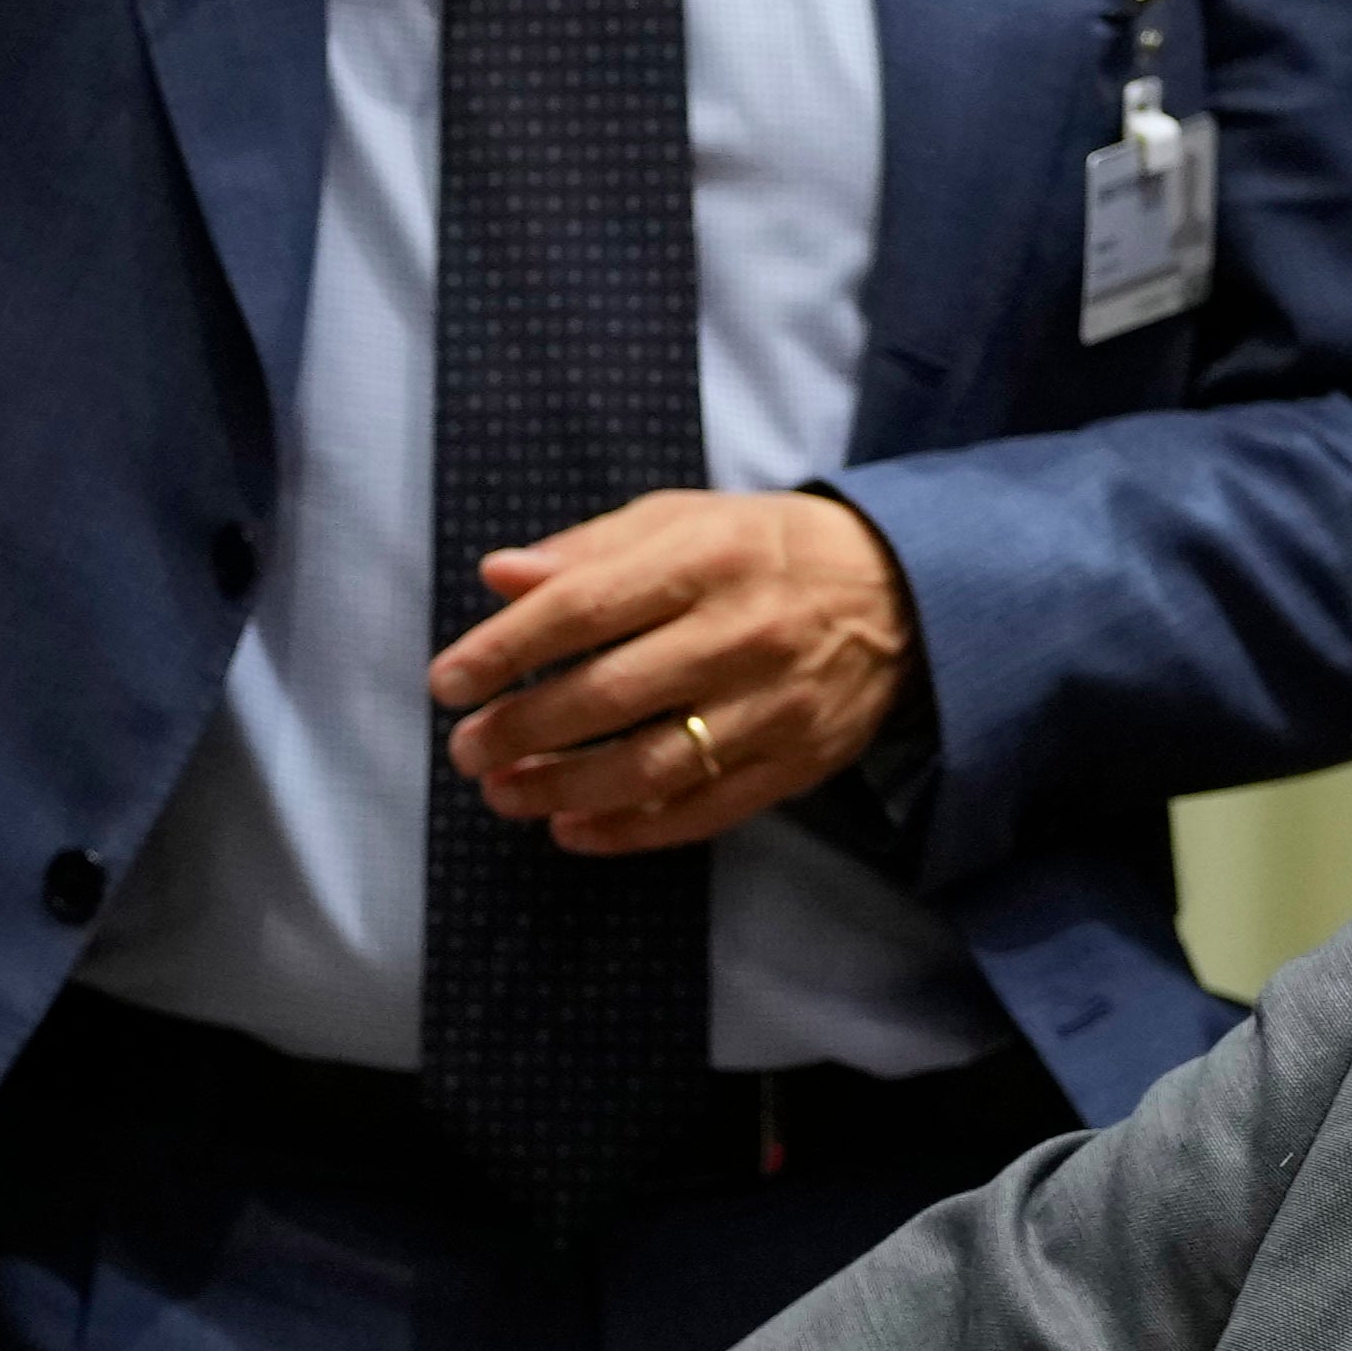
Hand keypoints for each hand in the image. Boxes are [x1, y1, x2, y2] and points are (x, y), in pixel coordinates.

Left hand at [435, 486, 918, 851]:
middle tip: (466, 748)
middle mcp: (741, 632)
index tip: (448, 682)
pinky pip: (705, 809)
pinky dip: (633, 830)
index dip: (505, 649)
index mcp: (705, 559)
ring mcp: (774, 705)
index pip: (585, 607)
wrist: (903, 594)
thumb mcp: (684, 520)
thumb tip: (499, 576)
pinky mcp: (797, 761)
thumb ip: (589, 549)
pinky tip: (574, 829)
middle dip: (523, 728)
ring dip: (565, 788)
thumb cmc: (767, 550)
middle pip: (611, 694)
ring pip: (654, 764)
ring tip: (504, 793)